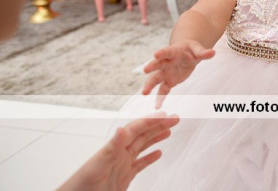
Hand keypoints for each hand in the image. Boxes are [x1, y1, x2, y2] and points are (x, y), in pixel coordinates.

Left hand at [57, 112, 179, 190]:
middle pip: (142, 135)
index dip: (150, 121)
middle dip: (158, 125)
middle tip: (175, 118)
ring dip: (155, 138)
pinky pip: (139, 164)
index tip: (166, 115)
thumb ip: (111, 148)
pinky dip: (150, 158)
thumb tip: (122, 129)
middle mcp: (119, 154)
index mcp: (114, 149)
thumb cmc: (81, 186)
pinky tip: (158, 154)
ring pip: (142, 147)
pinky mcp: (123, 177)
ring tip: (169, 131)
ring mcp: (121, 165)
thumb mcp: (98, 166)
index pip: (135, 130)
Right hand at [142, 41, 214, 108]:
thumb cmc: (191, 49)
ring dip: (150, 85)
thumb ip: (203, 52)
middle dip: (152, 67)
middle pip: (158, 64)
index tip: (155, 54)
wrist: (186, 53)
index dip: (162, 52)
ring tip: (144, 93)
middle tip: (145, 70)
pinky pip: (163, 90)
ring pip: (156, 79)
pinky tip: (157, 106)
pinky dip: (160, 98)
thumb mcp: (197, 49)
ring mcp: (165, 72)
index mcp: (173, 51)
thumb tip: (213, 52)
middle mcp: (166, 62)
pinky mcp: (168, 81)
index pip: (167, 51)